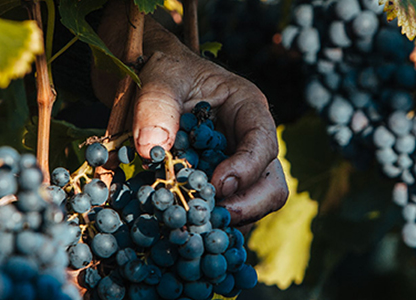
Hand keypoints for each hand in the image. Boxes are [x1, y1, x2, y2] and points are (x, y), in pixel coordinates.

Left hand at [95, 13, 286, 225]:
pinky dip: (204, 222)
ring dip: (224, 219)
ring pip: (249, 205)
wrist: (144, 81)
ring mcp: (233, 168)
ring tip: (190, 222)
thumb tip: (152, 147)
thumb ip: (156, 105)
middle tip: (209, 216)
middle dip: (246, 206)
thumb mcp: (158, 76)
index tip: (216, 185)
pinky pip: (220, 212)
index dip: (246, 170)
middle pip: (271, 185)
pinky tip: (180, 222)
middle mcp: (248, 142)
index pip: (264, 144)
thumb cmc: (160, 70)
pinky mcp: (213, 186)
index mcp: (247, 109)